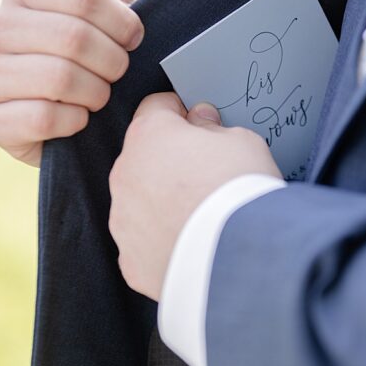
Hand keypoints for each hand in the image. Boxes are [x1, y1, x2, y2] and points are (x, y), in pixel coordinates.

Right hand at [0, 0, 143, 165]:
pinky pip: (46, 118)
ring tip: (98, 94)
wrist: (78, 110)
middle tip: (118, 71)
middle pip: (75, 39)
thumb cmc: (93, 49)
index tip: (133, 38)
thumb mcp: (99, 2)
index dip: (124, 23)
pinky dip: (75, 121)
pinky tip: (77, 117)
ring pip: (60, 79)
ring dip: (96, 93)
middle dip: (113, 61)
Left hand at [109, 93, 281, 300]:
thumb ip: (214, 127)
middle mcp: (125, 175)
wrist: (239, 256)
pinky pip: (144, 243)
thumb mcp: (243, 141)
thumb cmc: (240, 190)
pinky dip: (164, 241)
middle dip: (171, 160)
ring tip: (203, 214)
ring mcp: (123, 221)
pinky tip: (194, 243)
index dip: (180, 111)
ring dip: (164, 202)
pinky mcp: (130, 260)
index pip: (156, 106)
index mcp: (150, 136)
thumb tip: (201, 122)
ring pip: (141, 202)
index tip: (198, 121)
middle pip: (145, 157)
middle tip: (208, 173)